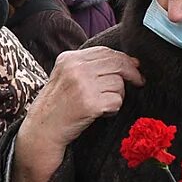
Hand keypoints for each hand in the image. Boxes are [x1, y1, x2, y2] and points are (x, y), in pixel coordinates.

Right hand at [13, 47, 143, 181]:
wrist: (42, 130)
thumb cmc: (57, 105)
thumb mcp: (65, 76)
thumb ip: (89, 66)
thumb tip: (130, 62)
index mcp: (69, 59)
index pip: (105, 52)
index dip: (124, 59)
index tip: (135, 67)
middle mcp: (75, 69)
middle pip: (117, 64)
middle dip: (132, 73)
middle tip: (139, 82)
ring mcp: (82, 86)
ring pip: (119, 83)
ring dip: (117, 96)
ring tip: (103, 104)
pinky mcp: (90, 104)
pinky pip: (117, 101)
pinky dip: (113, 109)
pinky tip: (101, 113)